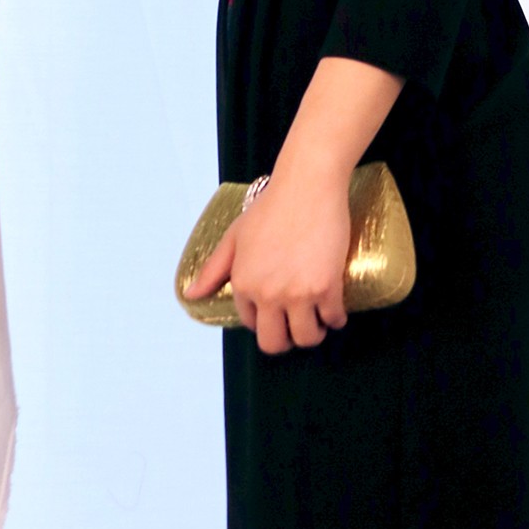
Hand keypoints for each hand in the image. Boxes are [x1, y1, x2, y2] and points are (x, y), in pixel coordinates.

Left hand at [183, 169, 351, 353]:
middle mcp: (267, 294)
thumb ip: (214, 268)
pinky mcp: (326, 287)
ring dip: (313, 334)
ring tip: (318, 320)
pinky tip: (336, 311)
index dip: (265, 320)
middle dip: (286, 340)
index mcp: (244, 283)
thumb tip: (191, 295)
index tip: (277, 312)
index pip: (252, 323)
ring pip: (306, 338)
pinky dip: (336, 318)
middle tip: (297, 327)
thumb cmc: (272, 205)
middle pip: (275, 343)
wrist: (307, 185)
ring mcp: (298, 293)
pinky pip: (333, 318)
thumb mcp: (235, 235)